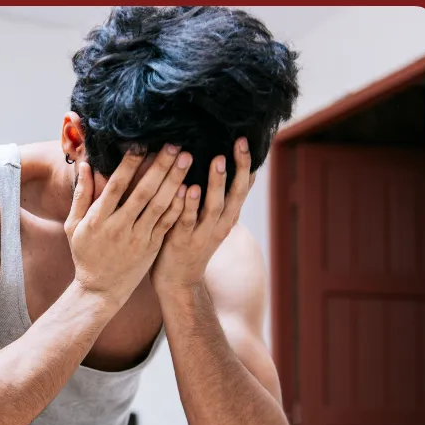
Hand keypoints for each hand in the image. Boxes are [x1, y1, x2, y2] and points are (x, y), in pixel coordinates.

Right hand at [65, 144, 191, 305]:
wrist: (100, 290)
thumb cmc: (86, 254)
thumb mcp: (74, 226)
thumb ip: (81, 195)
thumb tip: (86, 165)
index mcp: (98, 219)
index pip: (115, 186)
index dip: (128, 165)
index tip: (140, 143)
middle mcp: (119, 227)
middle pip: (142, 192)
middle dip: (159, 167)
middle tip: (173, 145)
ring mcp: (138, 238)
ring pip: (159, 206)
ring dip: (174, 181)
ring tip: (186, 159)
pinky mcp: (152, 247)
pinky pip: (167, 223)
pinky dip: (179, 206)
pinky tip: (190, 188)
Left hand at [152, 137, 252, 293]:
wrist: (178, 283)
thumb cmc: (191, 245)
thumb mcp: (211, 223)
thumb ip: (218, 199)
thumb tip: (224, 168)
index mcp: (227, 218)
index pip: (242, 188)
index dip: (246, 166)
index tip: (247, 141)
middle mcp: (219, 225)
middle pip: (234, 194)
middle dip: (238, 168)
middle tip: (239, 143)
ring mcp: (201, 234)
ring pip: (213, 206)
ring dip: (216, 183)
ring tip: (218, 160)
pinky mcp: (181, 241)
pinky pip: (186, 220)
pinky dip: (188, 204)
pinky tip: (187, 187)